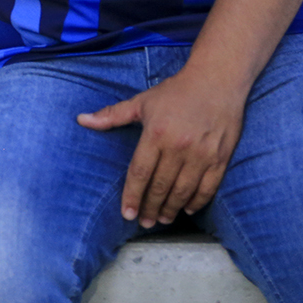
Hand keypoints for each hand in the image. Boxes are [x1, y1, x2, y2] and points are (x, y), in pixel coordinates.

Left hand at [77, 67, 247, 227]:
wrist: (217, 80)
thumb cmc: (175, 91)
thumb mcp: (141, 102)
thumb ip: (111, 115)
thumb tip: (82, 119)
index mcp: (156, 134)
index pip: (140, 173)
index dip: (132, 196)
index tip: (127, 213)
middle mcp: (178, 147)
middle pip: (160, 186)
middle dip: (150, 208)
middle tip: (145, 222)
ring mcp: (202, 154)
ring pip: (183, 191)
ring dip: (171, 209)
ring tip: (162, 219)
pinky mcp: (220, 158)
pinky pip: (208, 187)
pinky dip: (197, 201)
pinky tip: (186, 208)